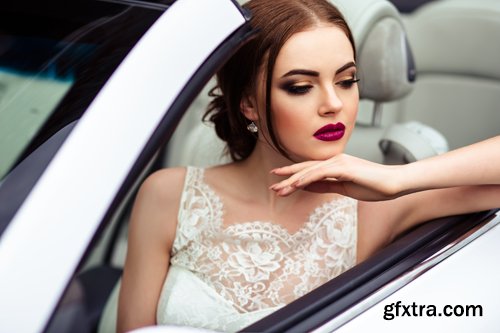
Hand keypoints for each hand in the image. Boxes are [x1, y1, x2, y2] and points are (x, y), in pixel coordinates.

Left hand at [270, 154, 404, 200]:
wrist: (393, 183)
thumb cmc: (372, 186)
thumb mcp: (343, 188)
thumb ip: (325, 186)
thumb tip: (306, 187)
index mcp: (334, 165)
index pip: (308, 169)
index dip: (292, 174)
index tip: (278, 180)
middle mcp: (334, 161)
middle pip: (305, 169)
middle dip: (287, 177)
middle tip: (272, 186)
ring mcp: (339, 163)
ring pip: (310, 171)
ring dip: (293, 180)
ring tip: (279, 189)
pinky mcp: (345, 168)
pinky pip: (321, 173)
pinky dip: (307, 178)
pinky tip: (296, 184)